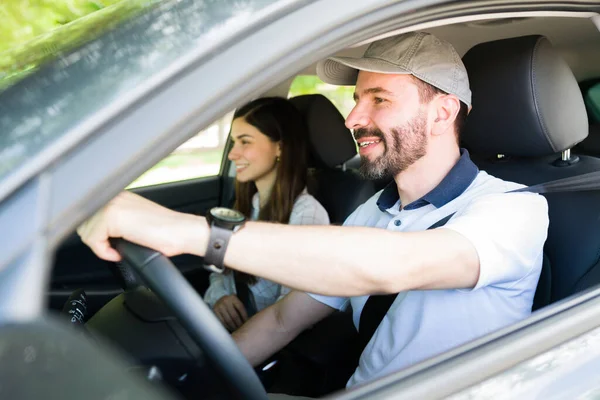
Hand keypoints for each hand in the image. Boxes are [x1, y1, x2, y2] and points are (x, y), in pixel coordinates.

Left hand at [77, 191, 205, 261]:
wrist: (181, 232)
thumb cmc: (166, 231)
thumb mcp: (135, 222)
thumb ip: (116, 222)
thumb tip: (99, 235)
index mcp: (119, 197)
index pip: (89, 217)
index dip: (98, 235)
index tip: (112, 245)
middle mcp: (114, 197)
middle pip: (83, 224)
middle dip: (97, 241)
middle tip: (116, 248)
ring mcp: (113, 204)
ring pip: (86, 232)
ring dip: (102, 246)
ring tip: (120, 248)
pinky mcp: (113, 216)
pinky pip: (93, 241)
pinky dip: (104, 252)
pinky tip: (120, 251)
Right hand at [214, 295, 247, 331]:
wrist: (219, 300)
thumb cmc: (231, 304)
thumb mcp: (236, 303)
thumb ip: (241, 309)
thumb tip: (248, 320)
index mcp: (233, 298)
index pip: (241, 308)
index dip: (245, 316)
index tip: (247, 323)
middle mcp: (225, 301)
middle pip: (235, 316)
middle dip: (239, 324)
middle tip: (242, 328)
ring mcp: (219, 306)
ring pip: (228, 320)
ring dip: (234, 327)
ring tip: (237, 330)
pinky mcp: (214, 312)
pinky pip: (222, 322)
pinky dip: (227, 326)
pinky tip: (230, 328)